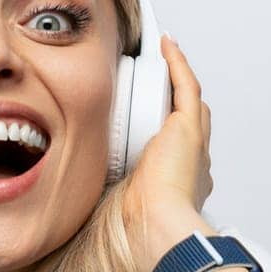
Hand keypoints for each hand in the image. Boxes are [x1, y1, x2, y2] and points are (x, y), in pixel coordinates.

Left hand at [121, 34, 215, 271]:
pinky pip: (186, 85)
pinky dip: (177, 63)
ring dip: (176, 79)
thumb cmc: (140, 224)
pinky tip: (166, 45)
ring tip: (159, 62)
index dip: (167, 134)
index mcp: (182, 181)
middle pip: (189, 121)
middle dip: (175, 104)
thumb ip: (104, 201)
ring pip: (189, 102)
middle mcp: (196, 161)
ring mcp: (196, 143)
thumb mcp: (118, 208)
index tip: (152, 125)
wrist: (159, 226)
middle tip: (155, 87)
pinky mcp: (190, 127)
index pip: (178, 149)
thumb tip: (74, 203)